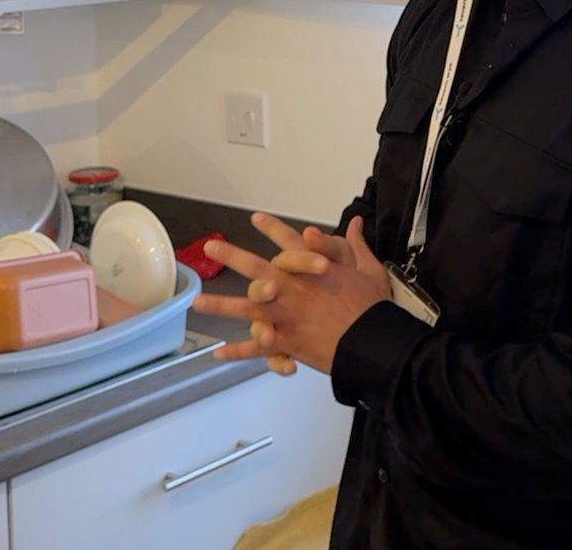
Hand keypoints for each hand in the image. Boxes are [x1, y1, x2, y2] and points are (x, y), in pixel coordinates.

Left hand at [194, 213, 388, 374]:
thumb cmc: (373, 307)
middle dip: (231, 256)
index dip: (274, 228)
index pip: (290, 242)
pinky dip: (237, 353)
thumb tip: (357, 222)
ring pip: (246, 309)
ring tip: (197, 302)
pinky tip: (217, 354)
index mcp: (313, 269)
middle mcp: (292, 289)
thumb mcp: (370, 271)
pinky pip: (256, 349)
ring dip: (220, 305)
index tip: (256, 218)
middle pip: (256, 268)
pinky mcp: (286, 342)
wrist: (373, 341)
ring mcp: (285, 316)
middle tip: (211, 247)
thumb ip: (358, 246)